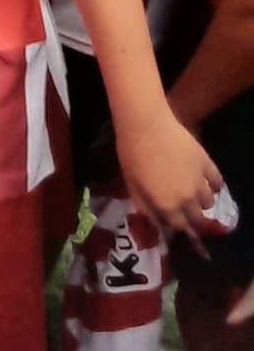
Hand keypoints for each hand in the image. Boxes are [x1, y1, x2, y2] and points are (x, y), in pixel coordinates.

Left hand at [116, 106, 221, 236]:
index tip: (171, 219)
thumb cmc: (132, 153)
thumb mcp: (132, 184)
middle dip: (191, 218)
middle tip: (184, 211)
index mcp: (166, 205)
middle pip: (196, 218)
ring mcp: (199, 181)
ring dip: (202, 203)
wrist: (146, 124)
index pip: (178, 225)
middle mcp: (186, 198)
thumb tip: (154, 220)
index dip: (175, 224)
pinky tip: (208, 184)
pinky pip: (218, 182)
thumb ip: (144, 205)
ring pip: (209, 202)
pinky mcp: (206, 163)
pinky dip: (215, 186)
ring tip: (195, 196)